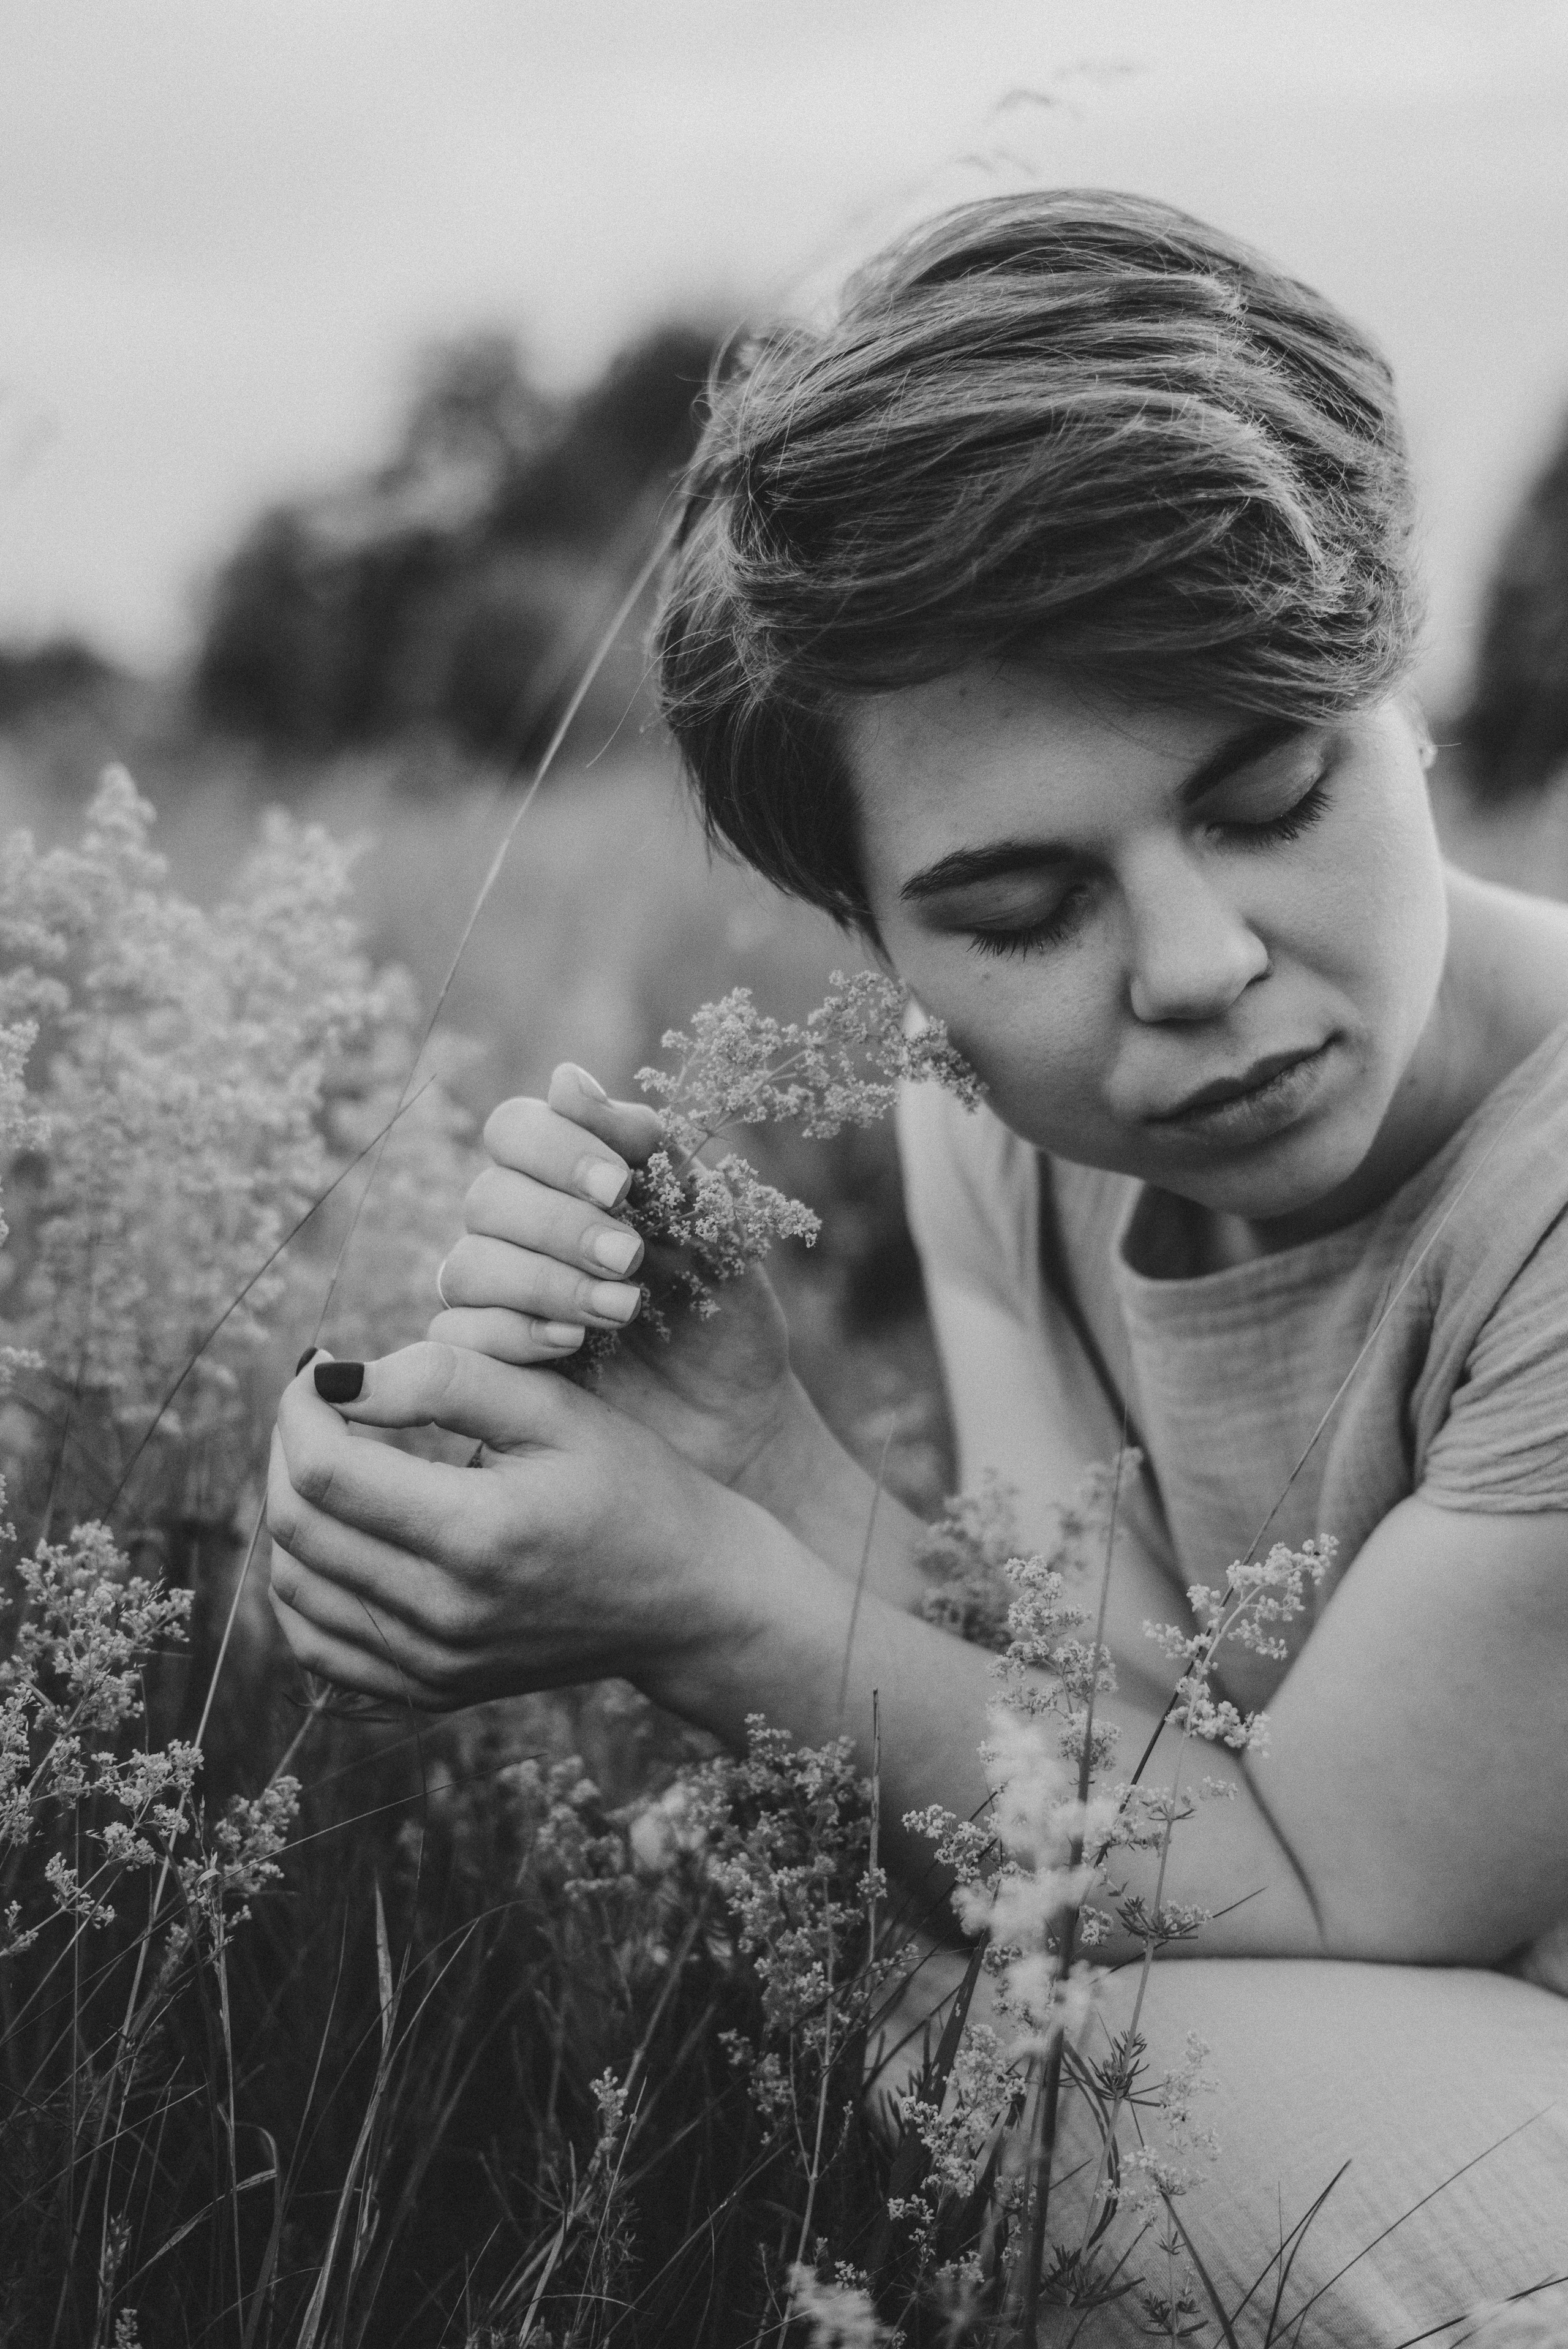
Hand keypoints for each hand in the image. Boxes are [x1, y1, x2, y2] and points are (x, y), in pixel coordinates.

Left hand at [266, 1343, 756, 1710]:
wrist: (689, 1599)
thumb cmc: (631, 1487)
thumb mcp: (556, 1410)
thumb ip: (446, 1380)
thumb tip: (338, 1378)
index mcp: (481, 1535)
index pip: (326, 1472)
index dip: (300, 1406)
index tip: (320, 1363)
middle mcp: (447, 1614)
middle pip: (298, 1526)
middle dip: (289, 1445)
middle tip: (320, 1400)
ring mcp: (434, 1664)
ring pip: (295, 1586)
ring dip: (291, 1508)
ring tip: (330, 1454)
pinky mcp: (430, 1690)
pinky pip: (319, 1646)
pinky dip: (303, 1584)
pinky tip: (333, 1532)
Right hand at [428, 1062, 800, 1491]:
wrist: (734, 1415)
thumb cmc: (721, 1306)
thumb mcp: (707, 1220)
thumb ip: (643, 1146)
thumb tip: (563, 1076)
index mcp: (566, 1178)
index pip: (513, 1129)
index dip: (554, 1148)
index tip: (622, 1187)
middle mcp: (517, 1229)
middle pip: (486, 1198)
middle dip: (560, 1227)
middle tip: (630, 1259)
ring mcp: (495, 1298)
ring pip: (466, 1266)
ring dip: (543, 1283)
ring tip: (621, 1310)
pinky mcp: (486, 1364)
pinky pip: (453, 1337)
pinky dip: (510, 1334)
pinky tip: (571, 1345)